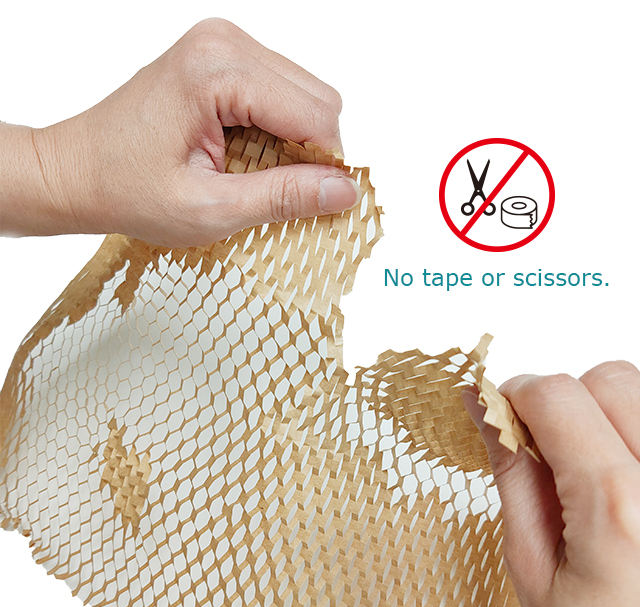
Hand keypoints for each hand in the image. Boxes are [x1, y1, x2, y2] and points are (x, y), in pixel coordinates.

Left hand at [0, 19, 357, 245]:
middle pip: (318, 99)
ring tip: (252, 173)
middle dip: (312, 153)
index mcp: (218, 72)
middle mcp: (225, 43)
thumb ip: (281, 197)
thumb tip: (346, 192)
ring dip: (294, 143)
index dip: (325, 166)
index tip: (312, 205)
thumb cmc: (129, 191)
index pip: (316, 115)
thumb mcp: (209, 209)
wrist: (78, 171)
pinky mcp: (222, 58)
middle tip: (276, 192)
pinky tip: (246, 155)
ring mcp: (224, 45)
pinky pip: (280, 93)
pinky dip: (277, 131)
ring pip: (306, 96)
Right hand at [463, 362, 639, 606]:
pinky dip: (628, 427)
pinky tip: (618, 467)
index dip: (516, 395)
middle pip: (607, 379)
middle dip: (563, 399)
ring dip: (602, 408)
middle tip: (547, 445)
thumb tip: (480, 405)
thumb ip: (511, 473)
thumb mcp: (533, 566)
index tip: (503, 417)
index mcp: (617, 507)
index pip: (556, 396)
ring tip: (587, 461)